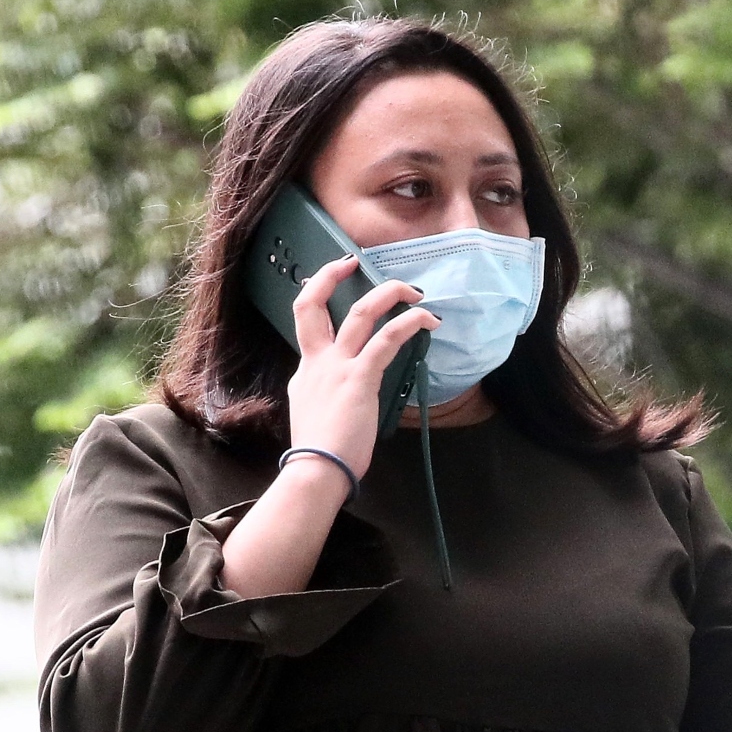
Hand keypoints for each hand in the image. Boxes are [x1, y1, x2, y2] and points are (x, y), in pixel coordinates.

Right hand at [287, 254, 439, 481]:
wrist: (316, 470)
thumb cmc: (319, 454)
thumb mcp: (312, 415)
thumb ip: (324, 397)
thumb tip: (340, 397)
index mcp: (305, 372)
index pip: (308, 327)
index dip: (318, 300)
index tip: (331, 284)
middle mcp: (317, 362)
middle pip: (312, 304)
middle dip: (329, 275)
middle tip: (352, 261)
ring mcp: (337, 367)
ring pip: (360, 313)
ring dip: (388, 294)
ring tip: (413, 291)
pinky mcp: (360, 378)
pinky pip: (387, 340)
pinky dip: (408, 324)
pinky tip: (426, 319)